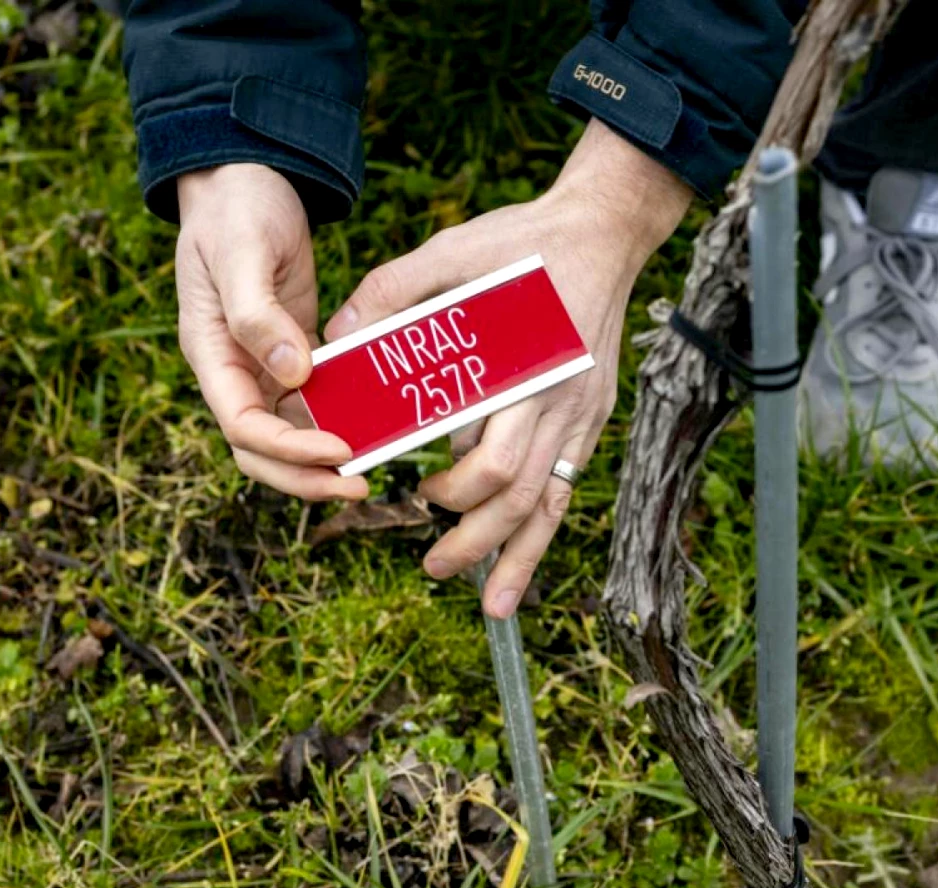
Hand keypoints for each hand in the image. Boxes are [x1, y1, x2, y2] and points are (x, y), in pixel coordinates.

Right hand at [175, 163, 367, 500]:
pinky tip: (379, 427)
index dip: (289, 449)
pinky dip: (341, 420)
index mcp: (210, 354)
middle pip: (261, 451)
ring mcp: (263, 366)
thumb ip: (258, 314)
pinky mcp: (294, 354)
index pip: (243, 426)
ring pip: (288, 436)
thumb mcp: (242, 253)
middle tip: (359, 484)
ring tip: (372, 471)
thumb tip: (290, 373)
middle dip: (305, 476)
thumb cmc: (236, 210)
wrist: (245, 179)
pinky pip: (315, 404)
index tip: (339, 449)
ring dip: (323, 461)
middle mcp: (234, 371)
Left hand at [326, 120, 692, 615]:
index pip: (491, 459)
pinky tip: (524, 564)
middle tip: (433, 568)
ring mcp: (581, 416)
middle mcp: (559, 404)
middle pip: (519, 497)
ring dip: (518, 557)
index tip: (415, 501)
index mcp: (524, 370)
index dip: (453, 493)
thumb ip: (393, 291)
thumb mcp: (454, 250)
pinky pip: (566, 487)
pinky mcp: (590, 418)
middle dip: (476, 541)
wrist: (604, 233)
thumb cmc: (526, 242)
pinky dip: (545, 532)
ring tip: (492, 604)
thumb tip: (333, 337)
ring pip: (550, 505)